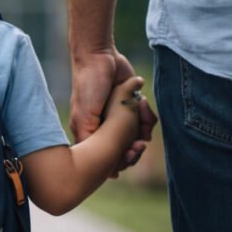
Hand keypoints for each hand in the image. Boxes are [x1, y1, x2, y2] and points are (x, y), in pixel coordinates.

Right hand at [70, 48, 156, 175]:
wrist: (99, 57)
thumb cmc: (87, 87)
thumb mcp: (84, 118)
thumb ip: (91, 142)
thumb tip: (109, 174)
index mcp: (93, 134)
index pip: (111, 158)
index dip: (123, 160)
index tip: (131, 152)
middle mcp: (107, 128)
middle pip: (128, 149)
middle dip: (136, 146)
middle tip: (140, 143)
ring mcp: (121, 117)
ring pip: (140, 135)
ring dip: (144, 124)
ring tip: (139, 106)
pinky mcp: (133, 105)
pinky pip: (146, 120)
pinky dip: (147, 112)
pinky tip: (140, 100)